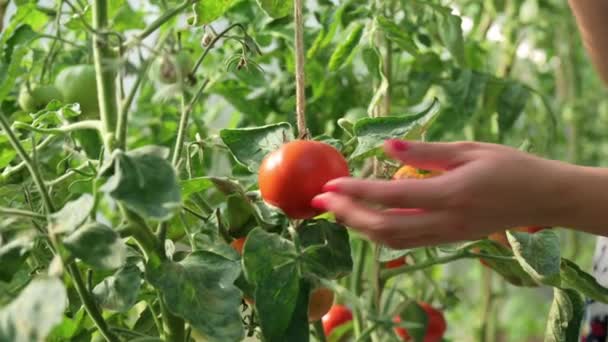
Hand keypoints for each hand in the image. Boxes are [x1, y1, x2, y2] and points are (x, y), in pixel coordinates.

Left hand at [310, 139, 574, 248]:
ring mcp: (446, 235)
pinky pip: (405, 242)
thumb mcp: (468, 150)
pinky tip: (363, 218)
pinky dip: (378, 233)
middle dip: (347, 214)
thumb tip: (385, 146)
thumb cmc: (509, 166)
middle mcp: (445, 221)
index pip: (392, 196)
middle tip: (320, 198)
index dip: (357, 190)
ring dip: (358, 226)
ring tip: (334, 208)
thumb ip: (424, 151)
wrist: (542, 198)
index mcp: (451, 193)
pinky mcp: (447, 240)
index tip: (330, 182)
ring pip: (391, 241)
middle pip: (384, 227)